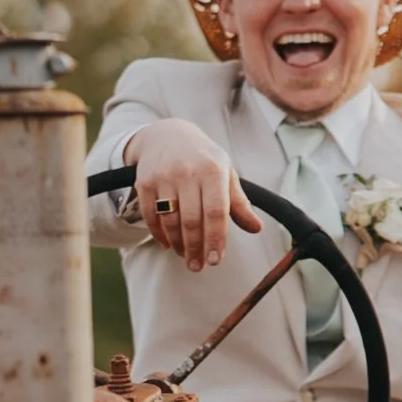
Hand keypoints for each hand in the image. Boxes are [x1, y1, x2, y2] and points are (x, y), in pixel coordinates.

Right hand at [126, 121, 260, 271]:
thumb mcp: (225, 174)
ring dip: (178, 244)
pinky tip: (168, 244)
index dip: (215, 239)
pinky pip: (151, 216)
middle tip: (198, 266)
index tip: (215, 261)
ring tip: (186, 255)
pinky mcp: (145, 182)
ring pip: (171, 221)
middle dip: (195, 248)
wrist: (168, 135)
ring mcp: (164, 176)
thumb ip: (239, 203)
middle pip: (191, 220)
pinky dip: (159, 235)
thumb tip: (257, 228)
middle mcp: (187, 171)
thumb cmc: (203, 160)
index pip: (216, 211)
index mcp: (212, 170)